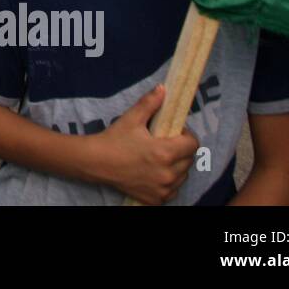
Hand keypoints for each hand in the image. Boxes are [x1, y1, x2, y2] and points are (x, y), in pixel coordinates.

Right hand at [91, 85, 198, 204]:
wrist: (95, 163)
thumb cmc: (114, 139)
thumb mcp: (131, 119)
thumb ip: (150, 103)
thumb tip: (163, 88)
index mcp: (164, 153)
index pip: (193, 144)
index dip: (186, 135)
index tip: (174, 132)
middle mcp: (167, 174)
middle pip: (189, 160)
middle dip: (181, 150)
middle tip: (165, 143)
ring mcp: (162, 189)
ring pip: (182, 176)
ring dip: (177, 167)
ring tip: (160, 159)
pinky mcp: (156, 200)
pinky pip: (173, 190)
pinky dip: (169, 183)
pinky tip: (155, 173)